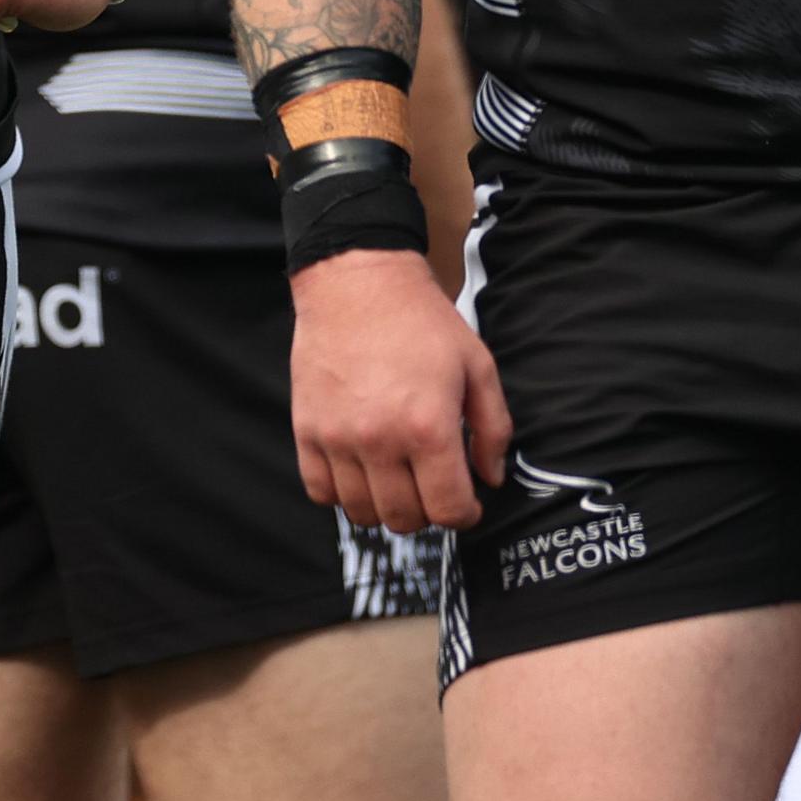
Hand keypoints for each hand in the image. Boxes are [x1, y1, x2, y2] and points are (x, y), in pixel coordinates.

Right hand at [289, 247, 510, 532]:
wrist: (356, 281)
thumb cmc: (420, 320)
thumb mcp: (477, 365)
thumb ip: (493, 427)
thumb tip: (491, 477)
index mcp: (429, 427)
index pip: (449, 510)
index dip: (465, 514)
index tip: (466, 501)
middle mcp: (380, 440)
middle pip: (405, 519)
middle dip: (427, 512)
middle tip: (430, 486)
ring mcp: (338, 437)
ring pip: (361, 512)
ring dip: (384, 506)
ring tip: (395, 481)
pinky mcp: (307, 429)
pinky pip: (319, 490)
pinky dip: (340, 493)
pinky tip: (358, 472)